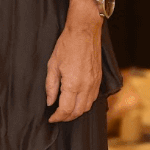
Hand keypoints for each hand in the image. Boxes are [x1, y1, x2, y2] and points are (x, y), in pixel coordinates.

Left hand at [45, 3, 101, 122]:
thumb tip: (50, 102)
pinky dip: (85, 104)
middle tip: (57, 116)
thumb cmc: (67, 45)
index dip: (57, 117)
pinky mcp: (99, 79)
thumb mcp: (52, 65)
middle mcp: (86, 86)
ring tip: (66, 110)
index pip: (66, 110)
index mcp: (73, 84)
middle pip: (78, 112)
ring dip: (77, 112)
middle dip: (67, 117)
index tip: (51, 118)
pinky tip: (77, 101)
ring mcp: (95, 83)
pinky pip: (94, 98)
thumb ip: (50, 86)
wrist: (85, 31)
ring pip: (87, 107)